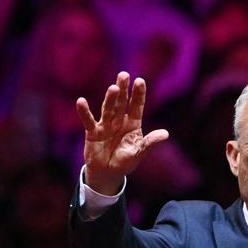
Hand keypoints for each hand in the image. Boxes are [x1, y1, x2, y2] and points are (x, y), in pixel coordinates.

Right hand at [76, 72, 168, 194]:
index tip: (140, 81)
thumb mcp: (139, 152)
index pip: (136, 106)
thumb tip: (165, 134)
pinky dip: (84, 112)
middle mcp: (119, 120)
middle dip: (123, 89)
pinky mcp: (93, 132)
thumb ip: (150, 143)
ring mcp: (106, 124)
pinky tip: (81, 101)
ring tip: (113, 88)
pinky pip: (88, 120)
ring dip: (110, 99)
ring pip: (108, 108)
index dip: (138, 94)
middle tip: (124, 75)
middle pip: (121, 102)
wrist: (108, 172)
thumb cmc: (125, 161)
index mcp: (133, 123)